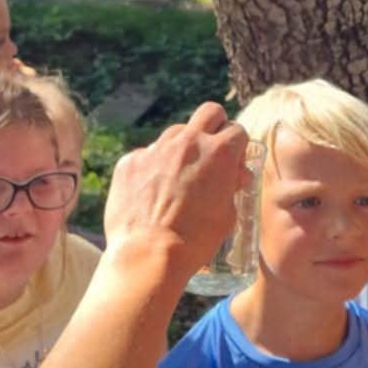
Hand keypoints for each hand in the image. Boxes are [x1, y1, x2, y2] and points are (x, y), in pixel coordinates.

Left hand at [102, 103, 248, 274]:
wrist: (149, 255)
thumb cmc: (195, 240)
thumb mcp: (228, 215)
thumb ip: (232, 186)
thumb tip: (235, 175)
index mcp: (219, 153)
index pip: (237, 130)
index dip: (237, 146)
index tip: (233, 161)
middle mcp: (188, 142)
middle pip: (210, 112)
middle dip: (215, 127)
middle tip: (211, 150)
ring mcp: (156, 149)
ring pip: (176, 132)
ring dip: (182, 147)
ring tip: (179, 177)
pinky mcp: (130, 161)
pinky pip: (147, 155)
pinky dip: (153, 168)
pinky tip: (152, 192)